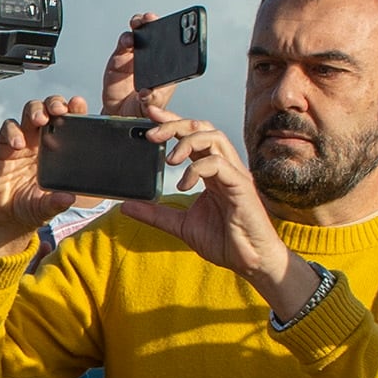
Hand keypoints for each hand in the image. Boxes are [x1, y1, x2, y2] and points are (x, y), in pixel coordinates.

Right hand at [0, 96, 86, 253]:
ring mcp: (22, 142)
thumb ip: (56, 203)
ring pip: (29, 113)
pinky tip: (19, 144)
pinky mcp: (3, 148)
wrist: (6, 219)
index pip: (68, 123)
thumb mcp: (46, 208)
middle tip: (59, 109)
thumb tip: (69, 198)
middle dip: (54, 103)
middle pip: (49, 110)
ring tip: (40, 120)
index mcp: (59, 150)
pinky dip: (13, 132)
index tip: (79, 105)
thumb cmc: (31, 208)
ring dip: (35, 111)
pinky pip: (8, 129)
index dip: (74, 110)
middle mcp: (41, 141)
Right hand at [100, 11, 180, 118]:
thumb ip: (151, 99)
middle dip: (157, 23)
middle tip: (155, 20)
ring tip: (141, 23)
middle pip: (157, 33)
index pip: (175, 46)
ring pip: (140, 32)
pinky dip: (126, 39)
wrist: (121, 114)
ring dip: (140, 24)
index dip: (178, 34)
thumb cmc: (141, 108)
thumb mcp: (152, 106)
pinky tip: (128, 41)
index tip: (182, 27)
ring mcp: (136, 54)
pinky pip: (124, 43)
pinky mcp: (121, 57)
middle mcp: (152, 56)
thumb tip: (147, 92)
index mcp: (167, 66)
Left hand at [118, 116, 313, 316]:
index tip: (149, 115)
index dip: (172, 121)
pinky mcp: (241, 185)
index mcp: (212, 172)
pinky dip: (197, 168)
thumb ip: (156, 214)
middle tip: (151, 133)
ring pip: (214, 138)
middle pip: (202, 128)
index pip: (192, 136)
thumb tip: (126, 206)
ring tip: (169, 160)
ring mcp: (235, 174)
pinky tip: (184, 184)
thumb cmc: (226, 241)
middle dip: (175, 124)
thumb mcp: (182, 226)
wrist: (251, 262)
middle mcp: (225, 167)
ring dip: (187, 142)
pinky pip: (219, 163)